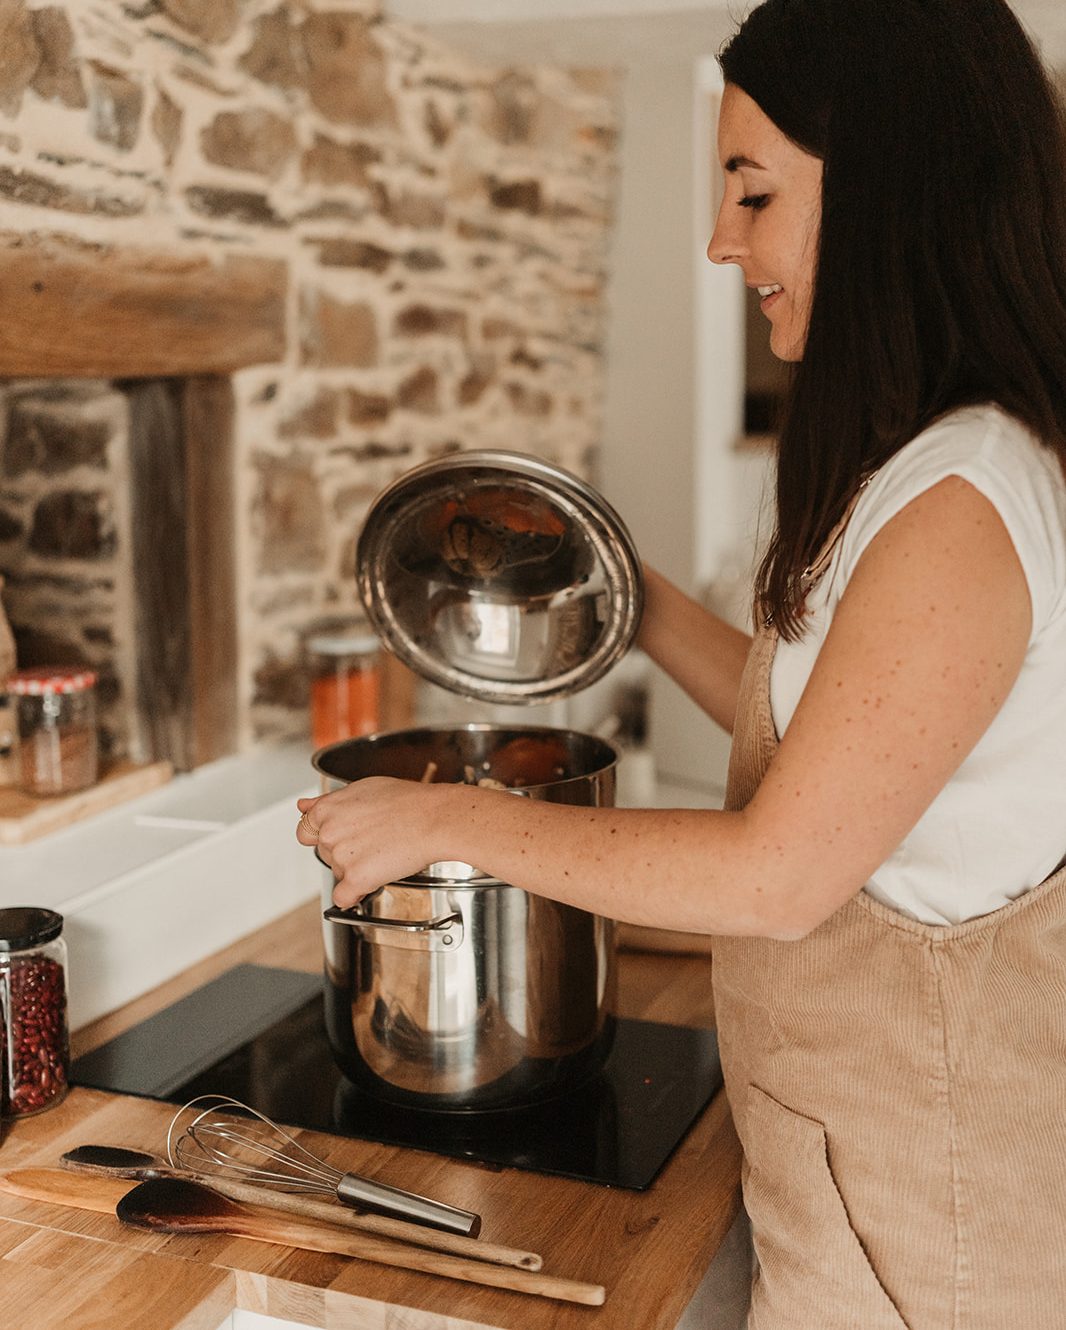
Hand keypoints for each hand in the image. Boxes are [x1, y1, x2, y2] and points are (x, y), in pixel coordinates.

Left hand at [296, 778, 451, 906]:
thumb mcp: (362, 789)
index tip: (341, 837)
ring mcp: (341, 857)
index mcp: (326, 809)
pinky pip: (343, 898)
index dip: (324, 836)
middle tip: (373, 842)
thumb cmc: (406, 801)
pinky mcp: (356, 879)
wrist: (433, 818)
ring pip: (339, 873)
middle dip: (345, 852)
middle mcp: (329, 833)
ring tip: (383, 853)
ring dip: (356, 870)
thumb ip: (327, 801)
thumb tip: (303, 806)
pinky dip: (356, 894)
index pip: (305, 832)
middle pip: (325, 854)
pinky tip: (373, 879)